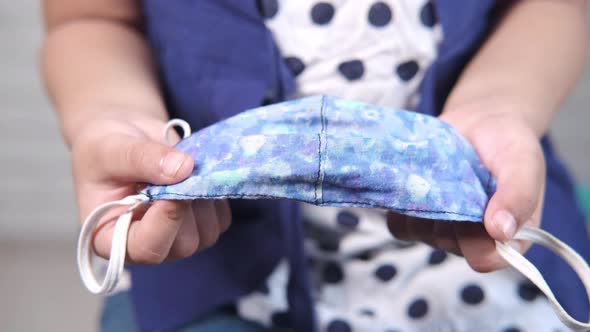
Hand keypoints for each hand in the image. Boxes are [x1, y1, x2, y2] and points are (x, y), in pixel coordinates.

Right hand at [71, 111, 230, 263]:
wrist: (125, 138)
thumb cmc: (105, 149)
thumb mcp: (113, 149)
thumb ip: (143, 158)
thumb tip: (184, 169)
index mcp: (110, 239)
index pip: (147, 248)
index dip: (166, 221)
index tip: (172, 186)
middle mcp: (144, 245)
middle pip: (183, 244)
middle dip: (187, 206)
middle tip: (180, 169)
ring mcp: (174, 238)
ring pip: (207, 233)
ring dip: (203, 198)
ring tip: (183, 169)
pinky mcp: (198, 224)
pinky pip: (221, 219)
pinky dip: (215, 194)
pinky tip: (196, 175)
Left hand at [387, 102, 544, 271]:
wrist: (480, 124)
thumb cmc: (508, 145)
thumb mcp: (523, 162)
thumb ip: (519, 195)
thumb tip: (501, 232)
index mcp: (507, 239)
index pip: (485, 259)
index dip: (475, 240)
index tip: (476, 208)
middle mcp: (471, 241)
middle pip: (446, 243)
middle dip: (448, 212)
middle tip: (459, 177)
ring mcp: (439, 230)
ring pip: (420, 231)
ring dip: (424, 202)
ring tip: (440, 171)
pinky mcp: (413, 217)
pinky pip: (398, 222)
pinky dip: (403, 200)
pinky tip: (418, 175)